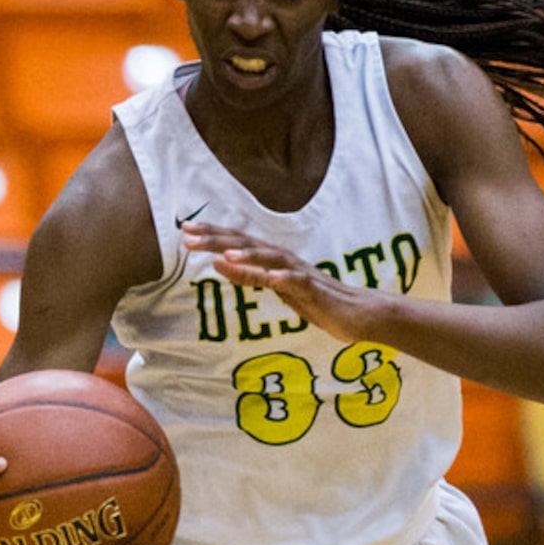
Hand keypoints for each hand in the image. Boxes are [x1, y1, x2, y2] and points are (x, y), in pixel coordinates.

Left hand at [181, 221, 384, 343]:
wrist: (359, 314)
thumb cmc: (318, 302)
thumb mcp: (276, 290)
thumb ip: (249, 277)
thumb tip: (217, 263)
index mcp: (273, 261)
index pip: (238, 243)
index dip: (212, 235)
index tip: (184, 230)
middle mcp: (284, 261)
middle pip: (248, 245)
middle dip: (218, 239)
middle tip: (188, 236)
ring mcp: (301, 274)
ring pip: (271, 259)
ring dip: (247, 256)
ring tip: (223, 254)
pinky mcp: (316, 290)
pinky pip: (299, 283)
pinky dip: (283, 278)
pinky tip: (269, 277)